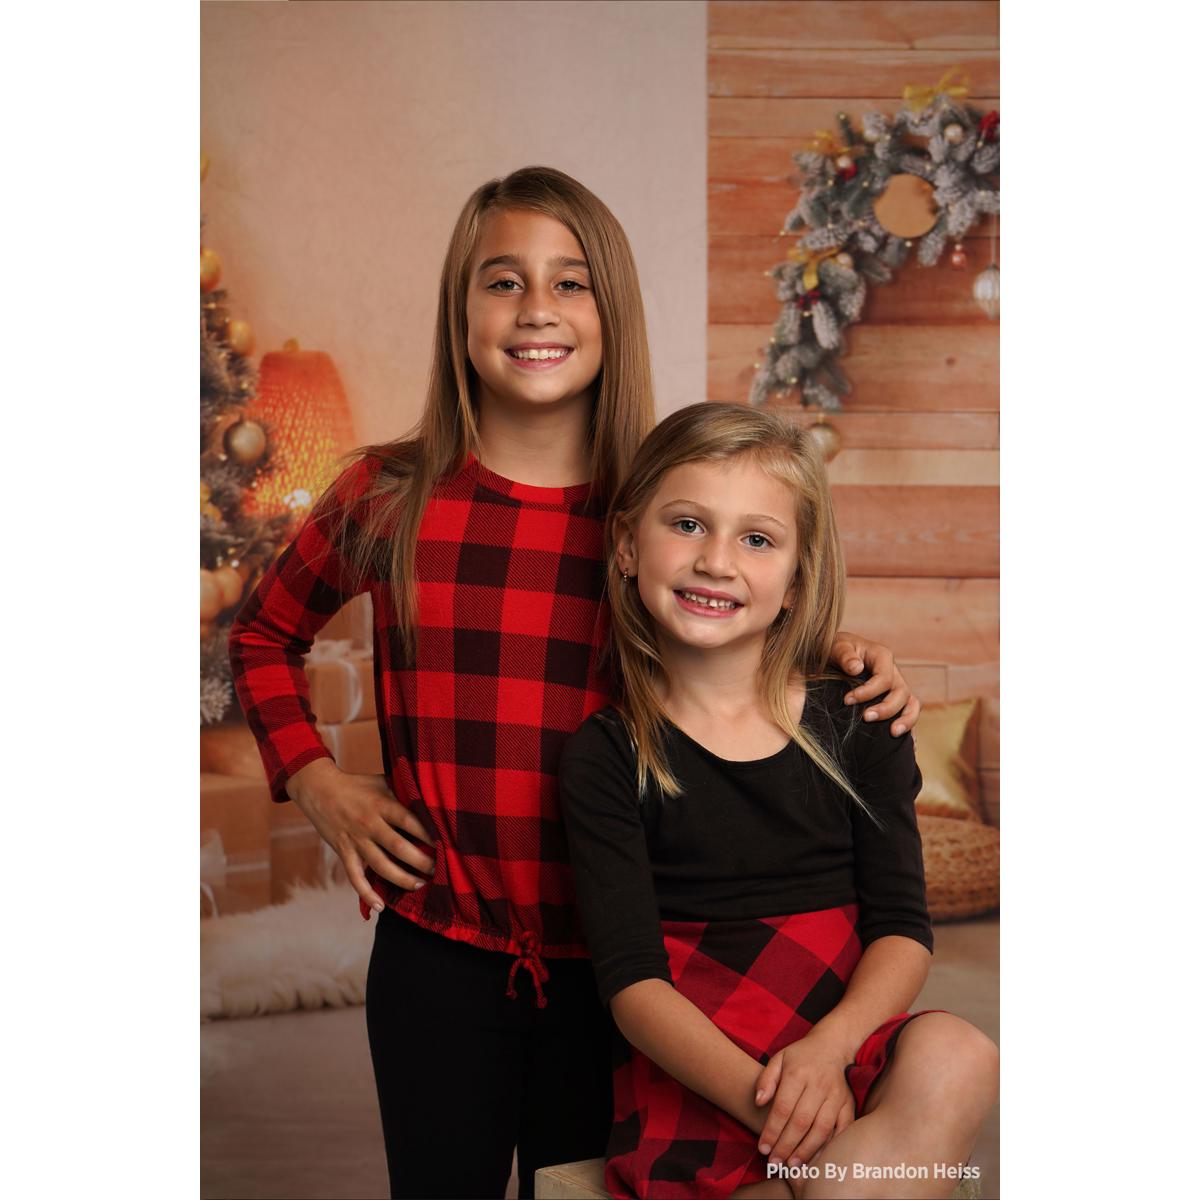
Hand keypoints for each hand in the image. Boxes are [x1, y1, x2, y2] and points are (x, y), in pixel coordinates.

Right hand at [287, 759, 436, 912]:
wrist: (319, 789)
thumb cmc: (356, 785)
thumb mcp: (381, 782)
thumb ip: (402, 792)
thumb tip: (430, 802)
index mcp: (382, 804)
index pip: (410, 822)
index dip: (428, 835)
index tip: (445, 845)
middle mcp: (369, 824)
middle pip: (399, 847)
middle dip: (421, 862)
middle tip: (439, 870)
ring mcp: (356, 840)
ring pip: (380, 865)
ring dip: (401, 879)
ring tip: (419, 885)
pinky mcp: (343, 852)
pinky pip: (355, 877)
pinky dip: (366, 893)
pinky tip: (381, 907)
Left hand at [754, 1034, 854, 1170]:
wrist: (831, 1046)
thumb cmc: (800, 1057)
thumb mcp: (778, 1059)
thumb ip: (766, 1080)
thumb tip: (758, 1102)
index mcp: (798, 1073)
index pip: (782, 1108)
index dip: (772, 1131)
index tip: (763, 1148)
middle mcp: (819, 1085)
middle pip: (801, 1121)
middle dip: (786, 1146)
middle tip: (774, 1163)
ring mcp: (836, 1095)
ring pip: (822, 1129)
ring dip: (806, 1150)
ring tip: (792, 1165)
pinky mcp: (849, 1104)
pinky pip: (842, 1130)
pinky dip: (830, 1147)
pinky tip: (818, 1159)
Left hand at [830, 631, 920, 736]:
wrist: (836, 655)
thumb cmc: (836, 650)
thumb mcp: (837, 646)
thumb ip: (845, 655)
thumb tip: (856, 668)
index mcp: (882, 657)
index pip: (884, 678)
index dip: (867, 692)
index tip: (847, 701)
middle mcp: (894, 673)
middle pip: (901, 693)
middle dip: (885, 708)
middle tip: (865, 718)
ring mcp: (897, 687)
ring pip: (911, 704)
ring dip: (906, 720)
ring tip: (893, 734)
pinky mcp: (895, 700)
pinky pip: (909, 714)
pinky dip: (910, 729)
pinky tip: (908, 746)